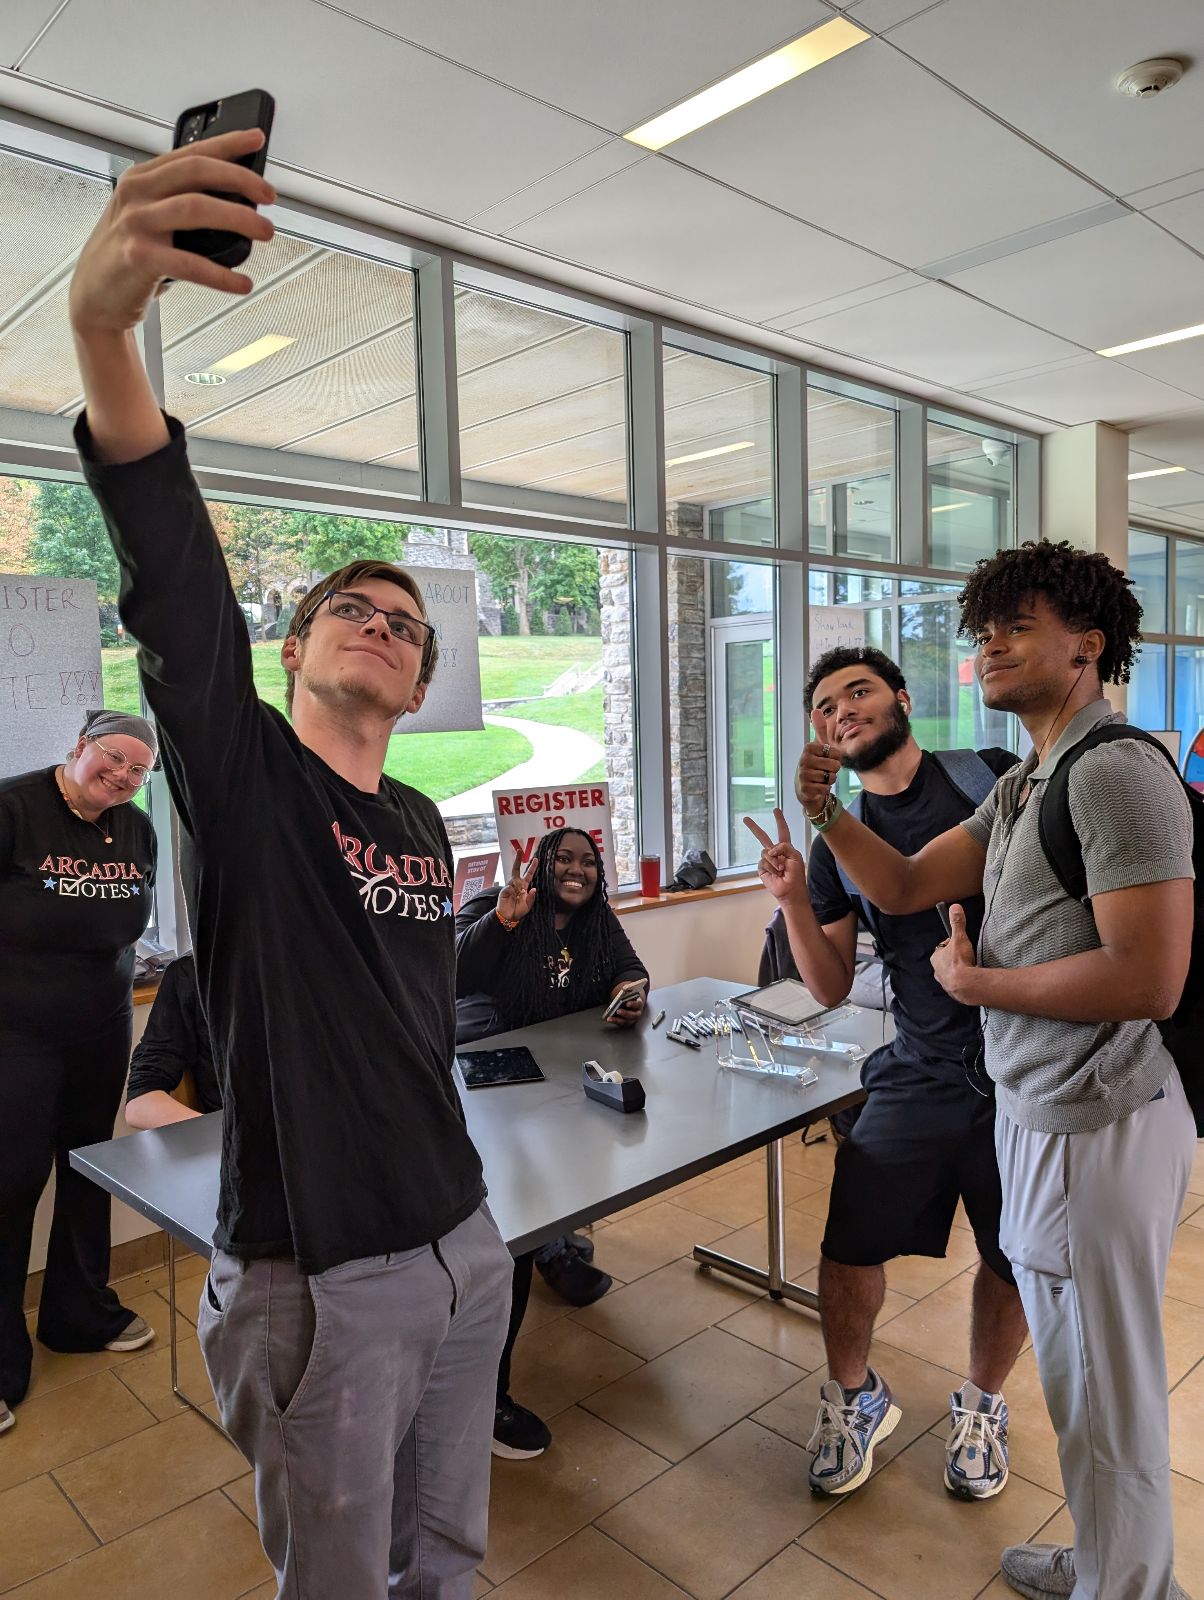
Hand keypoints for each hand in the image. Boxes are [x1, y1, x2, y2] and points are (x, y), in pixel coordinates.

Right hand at [69, 130, 275, 337]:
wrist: (94, 298)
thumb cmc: (126, 258)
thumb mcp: (147, 218)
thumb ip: (178, 203)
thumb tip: (236, 200)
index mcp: (142, 179)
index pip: (190, 153)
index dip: (227, 144)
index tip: (256, 139)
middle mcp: (137, 194)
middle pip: (196, 171)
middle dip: (240, 178)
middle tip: (269, 195)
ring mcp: (136, 223)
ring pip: (196, 208)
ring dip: (238, 218)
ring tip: (266, 231)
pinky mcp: (139, 257)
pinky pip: (190, 263)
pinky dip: (221, 275)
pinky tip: (242, 283)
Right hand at [497, 846, 537, 924]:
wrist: (509, 916)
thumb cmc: (519, 910)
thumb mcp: (528, 905)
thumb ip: (531, 897)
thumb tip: (534, 889)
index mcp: (524, 886)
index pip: (528, 874)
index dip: (532, 867)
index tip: (536, 859)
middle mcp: (516, 884)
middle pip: (516, 869)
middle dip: (518, 859)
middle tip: (520, 850)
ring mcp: (509, 886)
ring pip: (513, 879)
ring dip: (516, 885)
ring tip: (517, 895)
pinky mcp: (503, 891)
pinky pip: (508, 888)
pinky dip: (511, 891)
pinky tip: (512, 896)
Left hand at [607, 984, 645, 1027]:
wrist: (632, 1005)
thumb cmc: (630, 998)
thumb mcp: (630, 995)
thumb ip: (627, 993)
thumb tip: (623, 991)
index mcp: (639, 1004)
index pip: (637, 1004)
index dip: (633, 1004)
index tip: (627, 1003)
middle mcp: (637, 1013)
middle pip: (633, 1015)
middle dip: (625, 1013)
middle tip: (618, 1011)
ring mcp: (633, 1019)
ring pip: (626, 1021)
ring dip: (618, 1020)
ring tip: (610, 1017)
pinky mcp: (627, 1023)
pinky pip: (621, 1023)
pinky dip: (615, 1021)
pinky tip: (609, 1019)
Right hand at [744, 809, 806, 903]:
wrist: (790, 890)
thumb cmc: (796, 875)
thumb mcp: (795, 856)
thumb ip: (784, 846)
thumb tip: (770, 850)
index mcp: (785, 848)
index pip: (782, 831)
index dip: (779, 820)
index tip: (776, 810)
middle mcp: (775, 852)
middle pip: (763, 837)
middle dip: (754, 828)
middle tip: (745, 818)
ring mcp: (767, 860)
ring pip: (765, 852)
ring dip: (775, 861)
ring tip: (781, 870)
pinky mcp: (762, 869)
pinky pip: (763, 862)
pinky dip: (771, 867)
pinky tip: (776, 874)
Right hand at [795, 710, 839, 818]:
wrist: (805, 789)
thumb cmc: (815, 765)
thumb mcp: (819, 747)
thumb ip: (820, 729)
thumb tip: (816, 710)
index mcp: (809, 748)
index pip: (836, 753)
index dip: (835, 758)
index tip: (826, 760)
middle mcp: (804, 760)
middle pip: (835, 765)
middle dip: (833, 771)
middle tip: (823, 771)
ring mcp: (803, 775)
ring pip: (831, 777)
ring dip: (829, 781)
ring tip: (820, 779)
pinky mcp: (805, 789)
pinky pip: (826, 788)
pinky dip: (824, 790)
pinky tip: (817, 788)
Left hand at [930, 903, 979, 1003]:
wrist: (966, 985)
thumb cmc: (959, 961)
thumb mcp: (959, 938)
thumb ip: (957, 923)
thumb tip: (955, 907)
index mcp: (935, 958)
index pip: (943, 948)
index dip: (952, 944)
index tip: (960, 943)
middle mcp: (937, 971)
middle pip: (946, 961)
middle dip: (955, 958)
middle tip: (967, 956)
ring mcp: (944, 982)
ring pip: (951, 973)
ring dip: (959, 970)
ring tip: (970, 967)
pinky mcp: (953, 991)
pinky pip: (958, 984)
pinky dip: (963, 981)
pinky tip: (970, 978)